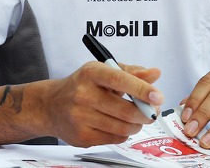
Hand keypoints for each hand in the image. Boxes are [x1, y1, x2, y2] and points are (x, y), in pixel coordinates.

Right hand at [37, 61, 162, 146]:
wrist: (51, 106)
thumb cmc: (83, 86)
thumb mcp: (104, 71)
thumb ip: (132, 72)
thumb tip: (155, 73)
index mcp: (91, 73)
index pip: (120, 80)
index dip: (142, 89)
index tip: (158, 96)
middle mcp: (83, 94)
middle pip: (125, 110)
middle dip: (145, 113)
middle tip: (152, 111)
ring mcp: (80, 117)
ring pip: (123, 127)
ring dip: (136, 124)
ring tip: (136, 118)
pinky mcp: (81, 137)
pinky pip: (115, 139)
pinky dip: (123, 133)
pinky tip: (118, 125)